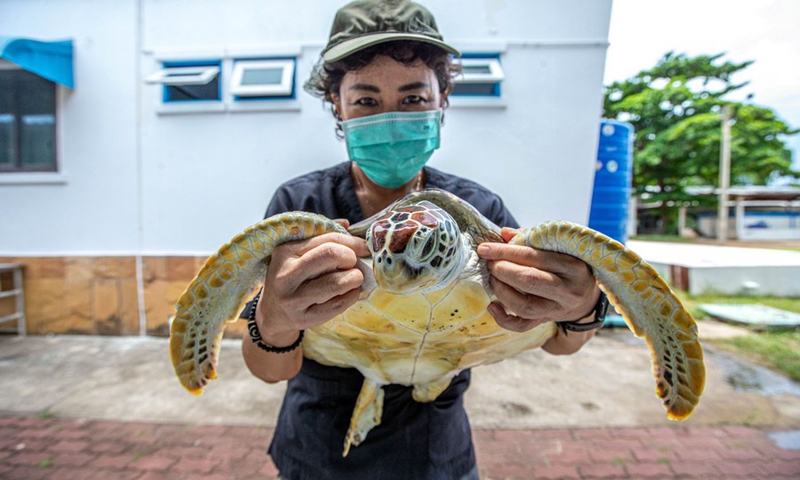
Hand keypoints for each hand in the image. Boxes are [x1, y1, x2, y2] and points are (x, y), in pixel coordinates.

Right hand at [256, 225, 369, 344]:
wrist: (273, 312)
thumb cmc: (292, 276)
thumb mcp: (297, 253)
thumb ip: (321, 237)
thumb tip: (347, 225)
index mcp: (285, 252)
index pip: (327, 240)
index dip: (352, 242)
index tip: (363, 246)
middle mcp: (286, 275)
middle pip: (331, 255)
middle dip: (351, 257)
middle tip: (353, 263)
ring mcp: (294, 299)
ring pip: (336, 283)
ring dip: (354, 278)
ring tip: (354, 278)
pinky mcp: (304, 318)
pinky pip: (338, 305)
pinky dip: (352, 296)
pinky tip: (350, 292)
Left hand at [477, 227, 598, 332]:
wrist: (586, 298)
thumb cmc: (568, 267)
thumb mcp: (559, 249)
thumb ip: (532, 238)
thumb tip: (503, 233)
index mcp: (572, 266)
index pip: (534, 256)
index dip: (506, 251)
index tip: (485, 248)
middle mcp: (567, 290)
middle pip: (529, 281)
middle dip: (502, 270)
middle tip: (489, 263)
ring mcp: (558, 310)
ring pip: (524, 306)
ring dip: (501, 291)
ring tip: (492, 278)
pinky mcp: (546, 322)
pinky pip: (522, 326)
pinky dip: (503, 319)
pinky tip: (492, 306)